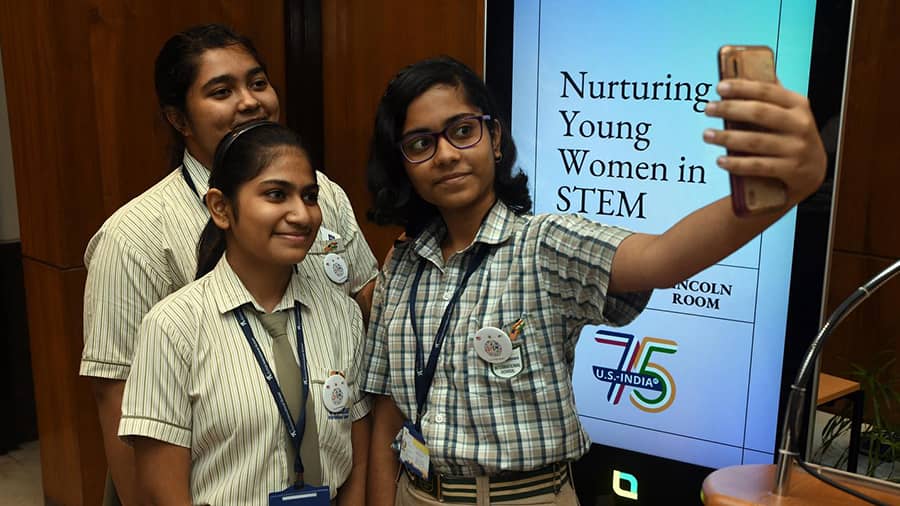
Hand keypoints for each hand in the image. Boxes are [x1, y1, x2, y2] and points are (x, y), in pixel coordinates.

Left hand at [702, 78, 826, 205]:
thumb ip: (771, 95)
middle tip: (708, 109)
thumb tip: (746, 67)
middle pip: (759, 113)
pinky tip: (720, 160)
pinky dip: (737, 163)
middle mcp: (800, 124)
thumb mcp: (790, 112)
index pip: (767, 90)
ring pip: (756, 141)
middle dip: (730, 109)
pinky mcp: (791, 170)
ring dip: (727, 138)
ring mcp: (796, 148)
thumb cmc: (793, 136)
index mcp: (798, 104)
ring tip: (706, 135)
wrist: (813, 171)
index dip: (742, 87)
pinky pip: (759, 166)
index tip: (719, 87)